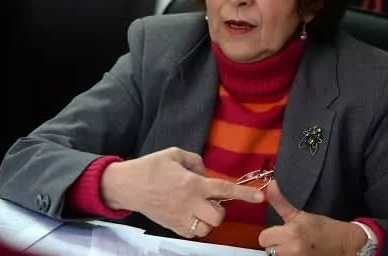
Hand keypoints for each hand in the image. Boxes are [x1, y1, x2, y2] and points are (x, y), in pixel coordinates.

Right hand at [100, 147, 264, 237]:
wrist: (128, 185)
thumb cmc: (151, 167)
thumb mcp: (174, 154)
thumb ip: (196, 162)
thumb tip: (206, 173)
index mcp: (192, 183)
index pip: (223, 189)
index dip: (244, 193)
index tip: (259, 197)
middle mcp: (189, 202)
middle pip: (218, 216)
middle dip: (218, 210)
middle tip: (209, 200)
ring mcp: (180, 217)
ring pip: (207, 228)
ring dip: (207, 219)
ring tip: (197, 208)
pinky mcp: (172, 227)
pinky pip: (193, 233)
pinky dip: (195, 226)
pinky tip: (187, 214)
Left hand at [259, 181, 366, 255]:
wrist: (345, 245)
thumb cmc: (323, 228)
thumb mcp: (300, 214)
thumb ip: (280, 201)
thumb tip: (270, 184)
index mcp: (290, 233)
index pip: (263, 238)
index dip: (270, 234)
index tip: (280, 232)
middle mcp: (291, 250)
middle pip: (268, 249)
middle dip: (275, 244)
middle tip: (288, 239)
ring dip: (282, 252)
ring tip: (294, 246)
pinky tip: (299, 253)